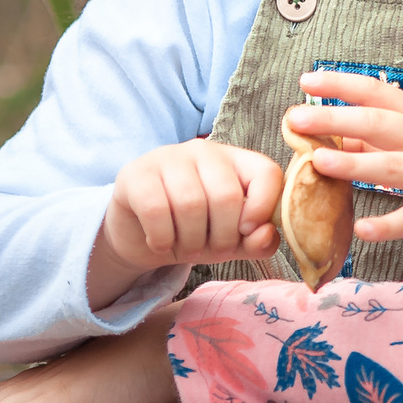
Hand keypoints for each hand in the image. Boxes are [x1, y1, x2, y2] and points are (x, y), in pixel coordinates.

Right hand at [88, 139, 283, 309]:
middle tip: (211, 251)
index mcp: (235, 160)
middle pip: (226, 195)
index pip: (266, 172)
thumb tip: (266, 233)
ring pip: (191, 204)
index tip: (246, 232)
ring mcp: (168, 157)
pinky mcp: (136, 174)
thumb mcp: (231, 242)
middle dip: (222, 237)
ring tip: (186, 249)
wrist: (140, 234)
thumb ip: (257, 242)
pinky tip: (160, 243)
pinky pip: (156, 209)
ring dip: (191, 241)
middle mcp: (204, 151)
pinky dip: (162, 238)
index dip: (263, 207)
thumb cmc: (194, 232)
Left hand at [288, 71, 402, 254]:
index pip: (377, 92)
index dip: (341, 84)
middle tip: (297, 118)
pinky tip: (361, 229)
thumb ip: (372, 137)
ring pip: (392, 168)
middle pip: (380, 124)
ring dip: (354, 165)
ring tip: (318, 162)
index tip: (306, 81)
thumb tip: (323, 134)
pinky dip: (386, 225)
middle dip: (337, 119)